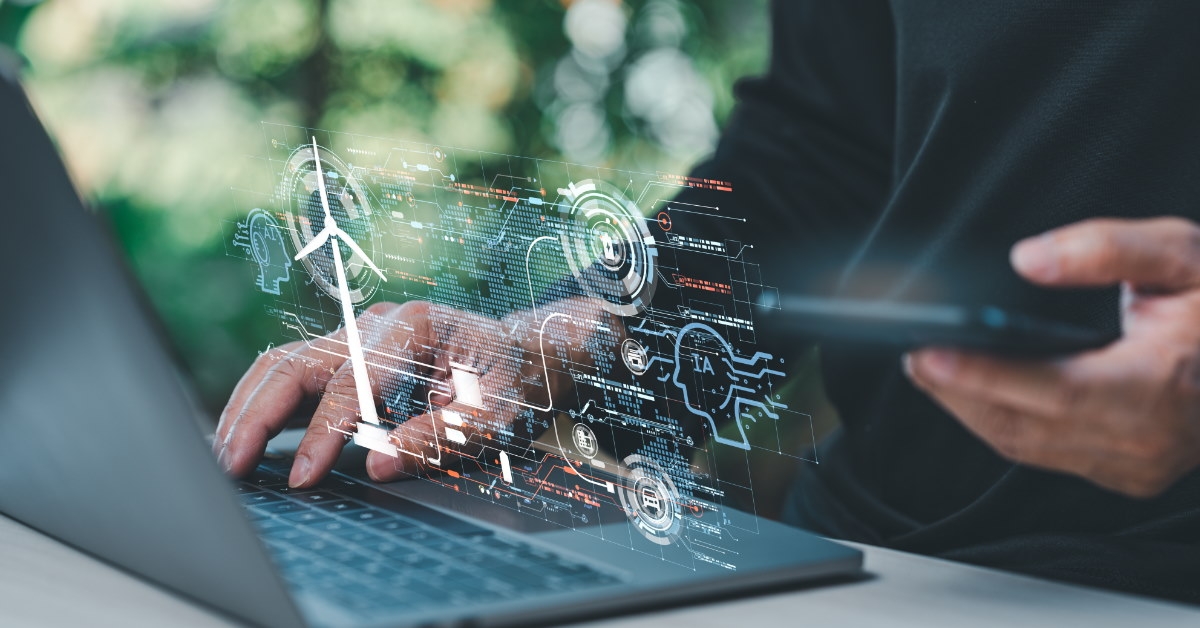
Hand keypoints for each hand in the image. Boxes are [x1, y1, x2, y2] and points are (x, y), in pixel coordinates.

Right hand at [214, 298, 613, 487]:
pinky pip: (297, 372)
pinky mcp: (351, 352)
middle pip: (300, 362)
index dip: (323, 434)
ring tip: (224, 453)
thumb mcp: (495, 416)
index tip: (301, 478)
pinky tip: (245, 435)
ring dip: (250, 405)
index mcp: (415, 327)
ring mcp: (360, 333)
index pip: (352, 383)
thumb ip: (440, 436)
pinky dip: (265, 401)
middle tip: (229, 464)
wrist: (526, 352)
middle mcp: (378, 322)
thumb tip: (379, 464)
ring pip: (286, 362)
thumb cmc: (513, 382)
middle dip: (258, 413)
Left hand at [905, 217, 1199, 496]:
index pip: (1053, 391)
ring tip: (927, 367)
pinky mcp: (1125, 473)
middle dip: (955, 391)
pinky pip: (1045, 453)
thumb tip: (1028, 259)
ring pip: (1026, 446)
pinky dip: (1002, 422)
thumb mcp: (1188, 255)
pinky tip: (972, 391)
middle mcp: (1146, 439)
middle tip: (910, 352)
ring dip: (969, 409)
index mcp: (1164, 386)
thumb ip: (1110, 248)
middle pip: (1023, 426)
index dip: (982, 376)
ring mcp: (1135, 465)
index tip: (927, 354)